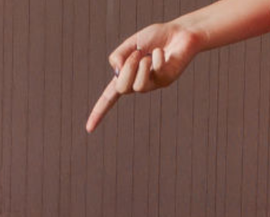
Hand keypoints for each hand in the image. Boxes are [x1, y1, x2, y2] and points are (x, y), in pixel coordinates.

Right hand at [85, 21, 203, 131]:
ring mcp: (153, 84)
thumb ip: (118, 55)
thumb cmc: (156, 38)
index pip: (109, 98)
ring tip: (148, 55)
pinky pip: (155, 71)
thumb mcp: (131, 43)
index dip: (98, 113)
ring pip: (137, 86)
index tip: (89, 129)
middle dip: (126, 69)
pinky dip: (156, 56)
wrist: (180, 33)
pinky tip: (162, 53)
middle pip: (122, 89)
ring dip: (140, 64)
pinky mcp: (166, 81)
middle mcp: (138, 84)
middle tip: (136, 54)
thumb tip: (117, 71)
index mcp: (126, 76)